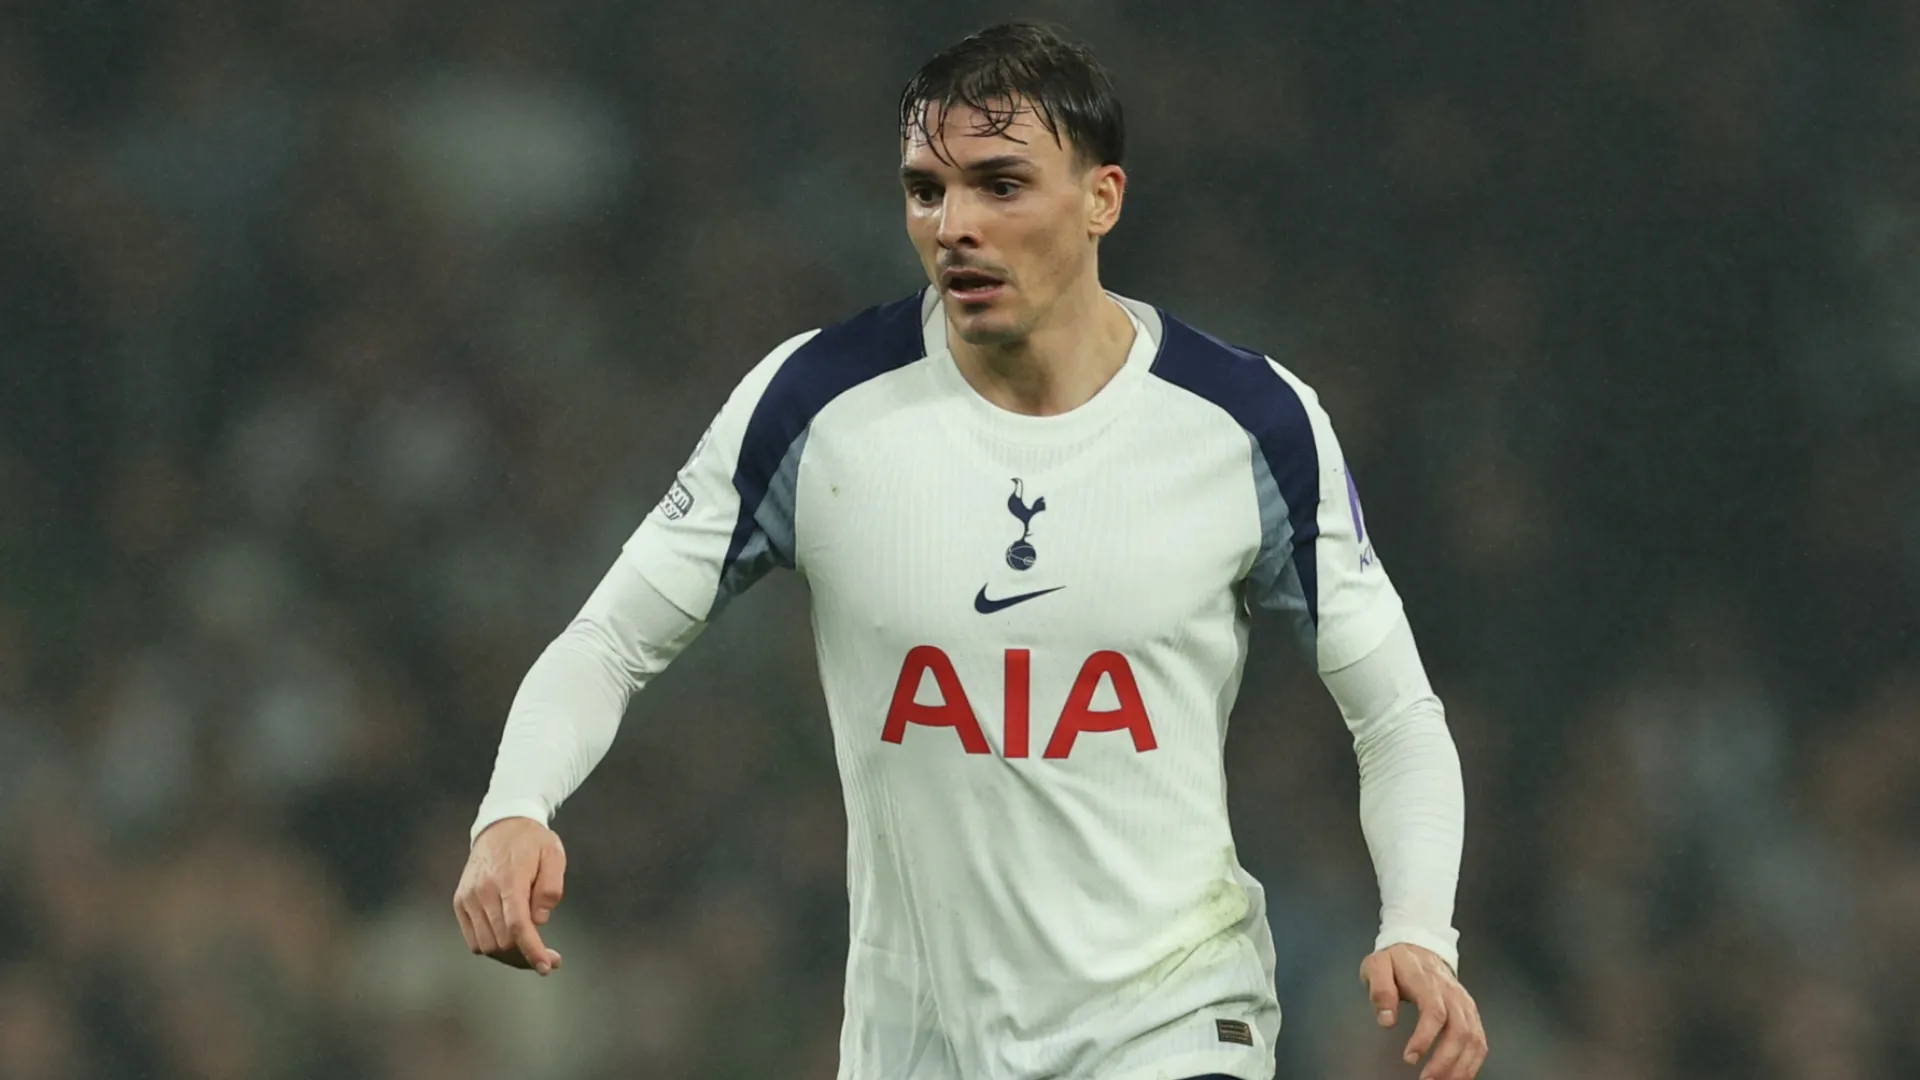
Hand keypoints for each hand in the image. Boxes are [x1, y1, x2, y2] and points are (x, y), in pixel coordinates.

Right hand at [453, 817, 566, 974]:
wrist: (500, 824)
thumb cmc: (532, 841)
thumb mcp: (553, 855)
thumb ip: (550, 888)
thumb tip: (539, 921)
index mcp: (508, 879)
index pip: (518, 927)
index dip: (532, 951)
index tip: (547, 966)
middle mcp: (482, 891)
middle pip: (502, 942)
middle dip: (526, 956)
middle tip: (550, 957)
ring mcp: (468, 898)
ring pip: (486, 946)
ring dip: (509, 955)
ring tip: (530, 949)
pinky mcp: (460, 902)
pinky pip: (473, 940)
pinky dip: (492, 947)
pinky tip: (510, 940)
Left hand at [1360, 943, 1486, 1079]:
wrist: (1419, 948)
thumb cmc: (1396, 961)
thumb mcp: (1377, 965)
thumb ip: (1380, 990)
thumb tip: (1386, 1020)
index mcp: (1428, 981)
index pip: (1434, 1011)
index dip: (1425, 1037)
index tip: (1410, 1058)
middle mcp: (1452, 994)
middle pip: (1459, 1030)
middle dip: (1445, 1060)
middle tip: (1427, 1079)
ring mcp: (1465, 1004)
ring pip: (1474, 1039)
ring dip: (1461, 1067)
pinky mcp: (1471, 1014)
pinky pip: (1480, 1042)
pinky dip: (1473, 1063)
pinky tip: (1459, 1077)